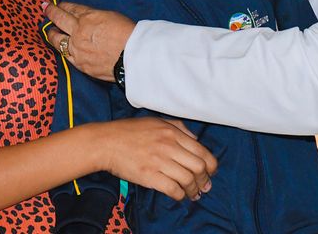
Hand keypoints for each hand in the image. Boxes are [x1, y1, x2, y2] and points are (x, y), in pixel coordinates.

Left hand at [44, 2, 133, 80]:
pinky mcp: (79, 63)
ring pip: (56, 39)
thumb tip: (90, 20)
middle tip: (45, 8)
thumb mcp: (112, 16)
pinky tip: (60, 48)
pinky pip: (65, 55)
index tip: (58, 4)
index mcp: (89, 17)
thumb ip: (97, 17)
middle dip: (51, 12)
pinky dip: (61, 49)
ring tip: (49, 31)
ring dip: (51, 33)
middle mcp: (78, 31)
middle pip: (59, 19)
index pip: (71, 8)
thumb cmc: (128, 34)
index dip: (64, 5)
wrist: (132, 56)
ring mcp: (76, 48)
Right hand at [99, 117, 217, 201]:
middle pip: (199, 167)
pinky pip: (173, 189)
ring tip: (193, 194)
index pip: (202, 151)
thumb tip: (196, 139)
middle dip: (205, 180)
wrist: (106, 142)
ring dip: (194, 190)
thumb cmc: (129, 131)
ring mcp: (159, 161)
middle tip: (204, 186)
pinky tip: (179, 196)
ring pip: (188, 180)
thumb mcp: (157, 121)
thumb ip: (179, 128)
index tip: (210, 172)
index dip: (211, 165)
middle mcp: (169, 146)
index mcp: (173, 132)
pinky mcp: (149, 176)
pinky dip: (180, 195)